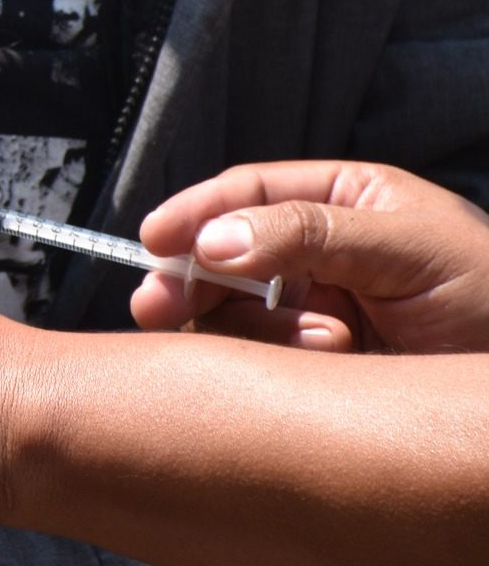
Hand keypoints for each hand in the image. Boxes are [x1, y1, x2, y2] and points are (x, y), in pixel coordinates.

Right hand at [132, 161, 488, 353]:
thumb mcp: (410, 250)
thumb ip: (309, 235)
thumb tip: (213, 241)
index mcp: (343, 200)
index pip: (249, 193)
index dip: (196, 213)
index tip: (155, 241)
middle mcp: (320, 254)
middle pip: (223, 254)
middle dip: (191, 278)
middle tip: (157, 306)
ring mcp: (315, 312)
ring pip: (235, 314)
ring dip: (257, 329)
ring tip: (321, 344)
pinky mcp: (317, 372)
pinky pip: (261, 364)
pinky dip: (277, 366)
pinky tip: (328, 363)